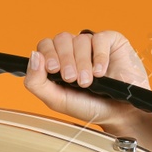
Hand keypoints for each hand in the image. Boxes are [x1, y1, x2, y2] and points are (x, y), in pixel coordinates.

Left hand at [24, 30, 151, 131]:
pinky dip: (99, 56)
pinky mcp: (111, 42)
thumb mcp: (56, 100)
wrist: (118, 113)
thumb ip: (37, 82)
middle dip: (65, 59)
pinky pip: (99, 38)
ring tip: (88, 81)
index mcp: (58, 61)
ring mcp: (92, 45)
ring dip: (82, 63)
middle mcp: (74, 50)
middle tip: (72, 78)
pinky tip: (100, 72)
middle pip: (61, 39)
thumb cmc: (88, 107)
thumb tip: (33, 56)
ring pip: (80, 40)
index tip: (53, 70)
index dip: (48, 54)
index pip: (45, 45)